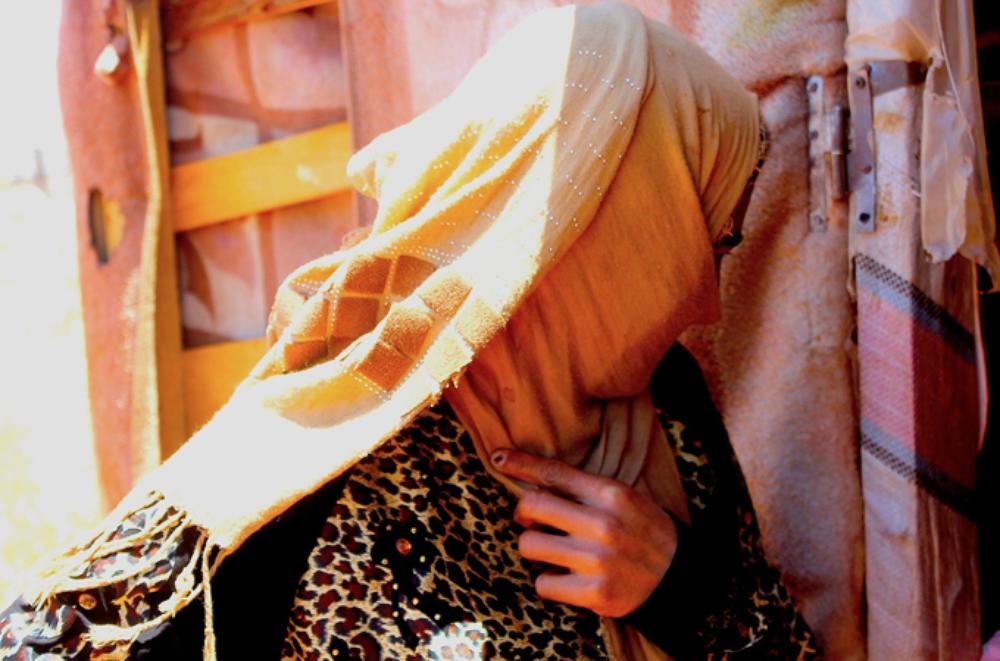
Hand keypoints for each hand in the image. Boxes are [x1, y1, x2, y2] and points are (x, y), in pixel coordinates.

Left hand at [491, 449, 677, 617]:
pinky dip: (548, 581)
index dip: (520, 464)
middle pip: (532, 505)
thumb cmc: (645, 532)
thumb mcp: (625, 498)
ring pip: (529, 545)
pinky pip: (542, 583)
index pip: (554, 473)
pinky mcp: (593, 592)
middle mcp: (602, 523)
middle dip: (524, 513)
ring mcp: (596, 560)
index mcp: (611, 494)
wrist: (680, 579)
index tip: (498, 459)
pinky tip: (565, 578)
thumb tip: (536, 480)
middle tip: (532, 522)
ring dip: (533, 548)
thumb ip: (586, 489)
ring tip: (551, 551)